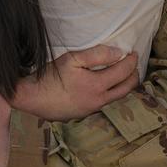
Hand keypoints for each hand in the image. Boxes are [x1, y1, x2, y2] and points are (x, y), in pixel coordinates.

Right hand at [11, 45, 138, 120]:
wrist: (31, 98)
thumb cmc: (50, 77)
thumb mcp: (73, 59)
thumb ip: (97, 55)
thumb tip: (118, 53)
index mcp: (98, 86)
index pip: (123, 72)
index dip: (131, 61)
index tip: (134, 53)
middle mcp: (98, 101)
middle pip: (125, 90)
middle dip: (134, 76)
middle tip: (134, 65)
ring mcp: (90, 109)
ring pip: (115, 98)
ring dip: (122, 86)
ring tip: (123, 75)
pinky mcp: (82, 114)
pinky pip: (102, 103)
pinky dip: (109, 93)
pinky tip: (103, 86)